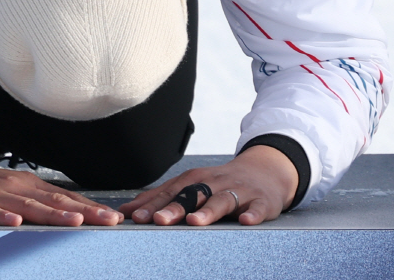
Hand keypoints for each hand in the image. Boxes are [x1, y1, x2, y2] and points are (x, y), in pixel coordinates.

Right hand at [0, 149, 123, 226]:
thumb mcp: (13, 192)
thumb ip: (41, 203)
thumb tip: (76, 213)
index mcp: (29, 186)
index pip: (66, 197)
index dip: (92, 208)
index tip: (116, 218)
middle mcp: (17, 187)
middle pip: (55, 201)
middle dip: (84, 211)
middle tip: (109, 221)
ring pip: (28, 206)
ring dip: (53, 214)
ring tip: (74, 222)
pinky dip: (2, 217)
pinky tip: (15, 224)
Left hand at [118, 145, 297, 226]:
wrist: (265, 171)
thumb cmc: (221, 183)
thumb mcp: (193, 186)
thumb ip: (163, 198)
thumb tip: (128, 210)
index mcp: (195, 180)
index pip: (170, 192)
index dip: (152, 204)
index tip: (134, 217)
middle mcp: (214, 182)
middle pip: (192, 195)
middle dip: (174, 207)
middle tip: (158, 220)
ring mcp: (239, 190)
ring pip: (222, 200)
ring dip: (208, 211)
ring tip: (194, 221)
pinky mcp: (262, 201)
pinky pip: (257, 208)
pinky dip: (252, 214)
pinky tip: (245, 221)